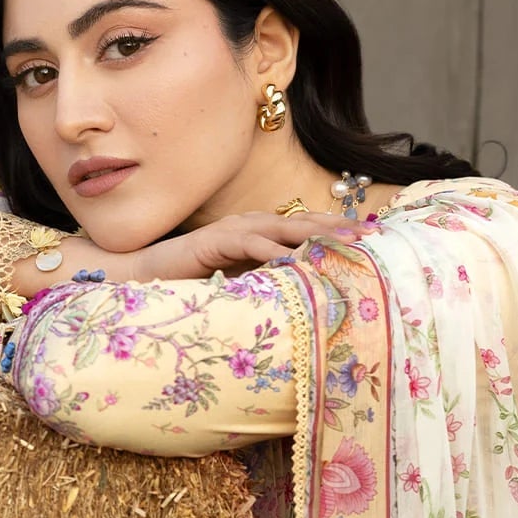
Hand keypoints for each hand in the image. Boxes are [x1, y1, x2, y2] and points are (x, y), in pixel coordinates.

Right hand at [139, 211, 377, 280]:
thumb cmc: (194, 281)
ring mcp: (232, 230)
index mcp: (259, 232)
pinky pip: (248, 244)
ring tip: (341, 241)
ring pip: (280, 228)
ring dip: (313, 234)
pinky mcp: (213, 241)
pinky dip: (270, 250)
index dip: (336, 231)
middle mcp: (250, 225)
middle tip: (368, 234)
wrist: (147, 274)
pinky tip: (290, 258)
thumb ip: (270, 282)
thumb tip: (305, 294)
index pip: (305, 228)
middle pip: (301, 222)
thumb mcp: (242, 283)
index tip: (369, 239)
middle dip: (336, 228)